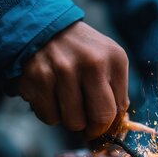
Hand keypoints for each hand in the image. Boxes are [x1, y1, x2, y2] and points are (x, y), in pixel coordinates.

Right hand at [18, 21, 129, 138]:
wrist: (45, 27)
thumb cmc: (82, 51)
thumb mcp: (108, 61)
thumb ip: (117, 92)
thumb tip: (118, 128)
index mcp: (114, 58)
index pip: (118, 109)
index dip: (110, 124)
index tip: (102, 126)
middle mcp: (91, 62)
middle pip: (99, 119)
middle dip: (94, 129)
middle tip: (88, 126)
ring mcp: (63, 70)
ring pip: (73, 122)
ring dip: (70, 119)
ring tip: (66, 100)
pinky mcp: (39, 78)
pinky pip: (49, 117)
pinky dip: (50, 113)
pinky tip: (50, 95)